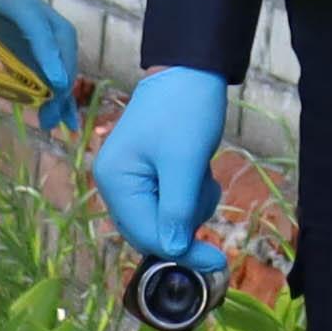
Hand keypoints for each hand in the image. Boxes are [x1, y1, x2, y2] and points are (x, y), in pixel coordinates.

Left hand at [0, 0, 84, 123]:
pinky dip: (53, 77)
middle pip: (59, 35)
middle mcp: (22, 2)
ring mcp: (24, 14)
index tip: (53, 83)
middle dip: (63, 72)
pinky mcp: (19, 25)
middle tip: (54, 115)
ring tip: (57, 123)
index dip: (46, 51)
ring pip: (58, 45)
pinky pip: (46, 50)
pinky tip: (47, 108)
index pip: (33, 21)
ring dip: (63, 81)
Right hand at [97, 67, 233, 260]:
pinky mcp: (148, 174)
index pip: (145, 234)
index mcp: (115, 181)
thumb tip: (173, 250)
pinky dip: (189, 194)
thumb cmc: (185, 110)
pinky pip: (169, 201)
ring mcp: (130, 179)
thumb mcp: (185, 162)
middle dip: (185, 221)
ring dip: (191, 205)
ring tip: (203, 174)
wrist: (191, 69)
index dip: (182, 251)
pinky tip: (199, 171)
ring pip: (164, 218)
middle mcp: (115, 184)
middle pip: (151, 230)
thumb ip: (177, 208)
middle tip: (206, 190)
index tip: (217, 261)